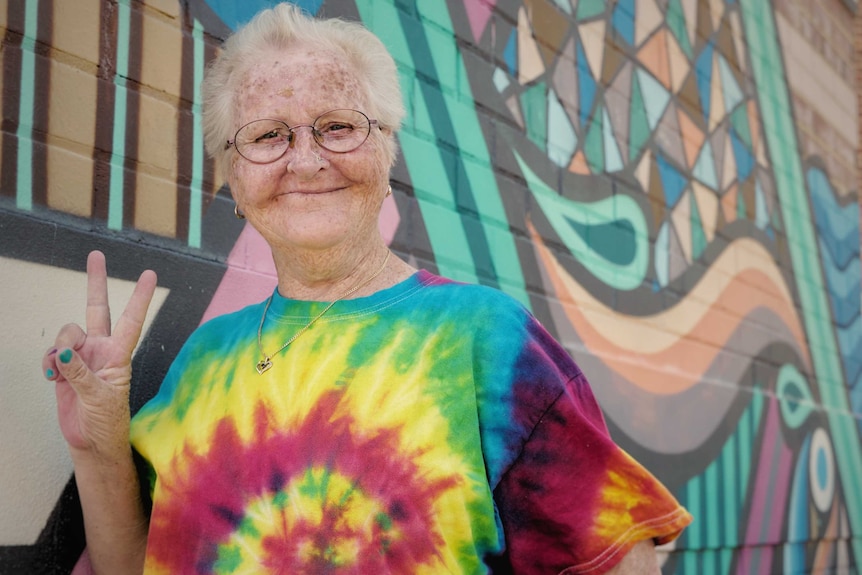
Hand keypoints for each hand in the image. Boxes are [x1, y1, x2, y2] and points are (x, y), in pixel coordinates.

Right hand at [43, 250, 156, 458]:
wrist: (91, 442)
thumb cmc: (106, 422)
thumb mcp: (99, 398)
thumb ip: (80, 374)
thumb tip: (65, 354)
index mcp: (119, 355)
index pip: (132, 320)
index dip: (139, 297)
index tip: (150, 274)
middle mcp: (102, 350)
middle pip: (97, 309)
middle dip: (96, 282)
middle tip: (97, 254)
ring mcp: (83, 357)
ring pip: (67, 333)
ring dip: (60, 348)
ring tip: (60, 371)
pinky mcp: (65, 368)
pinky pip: (53, 353)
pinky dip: (49, 362)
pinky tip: (52, 376)